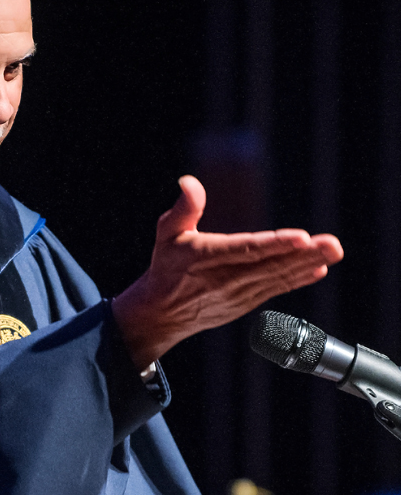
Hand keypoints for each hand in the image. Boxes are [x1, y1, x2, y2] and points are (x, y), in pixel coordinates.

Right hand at [111, 175, 343, 370]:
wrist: (162, 313)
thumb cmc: (167, 266)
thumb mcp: (167, 233)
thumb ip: (184, 208)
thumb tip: (189, 182)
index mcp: (205, 258)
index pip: (245, 250)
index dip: (275, 244)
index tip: (301, 237)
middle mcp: (225, 278)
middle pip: (270, 265)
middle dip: (304, 254)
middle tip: (332, 244)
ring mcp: (238, 294)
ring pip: (277, 277)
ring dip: (307, 265)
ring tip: (332, 252)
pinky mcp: (246, 302)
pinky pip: (275, 289)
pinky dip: (297, 280)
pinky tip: (316, 270)